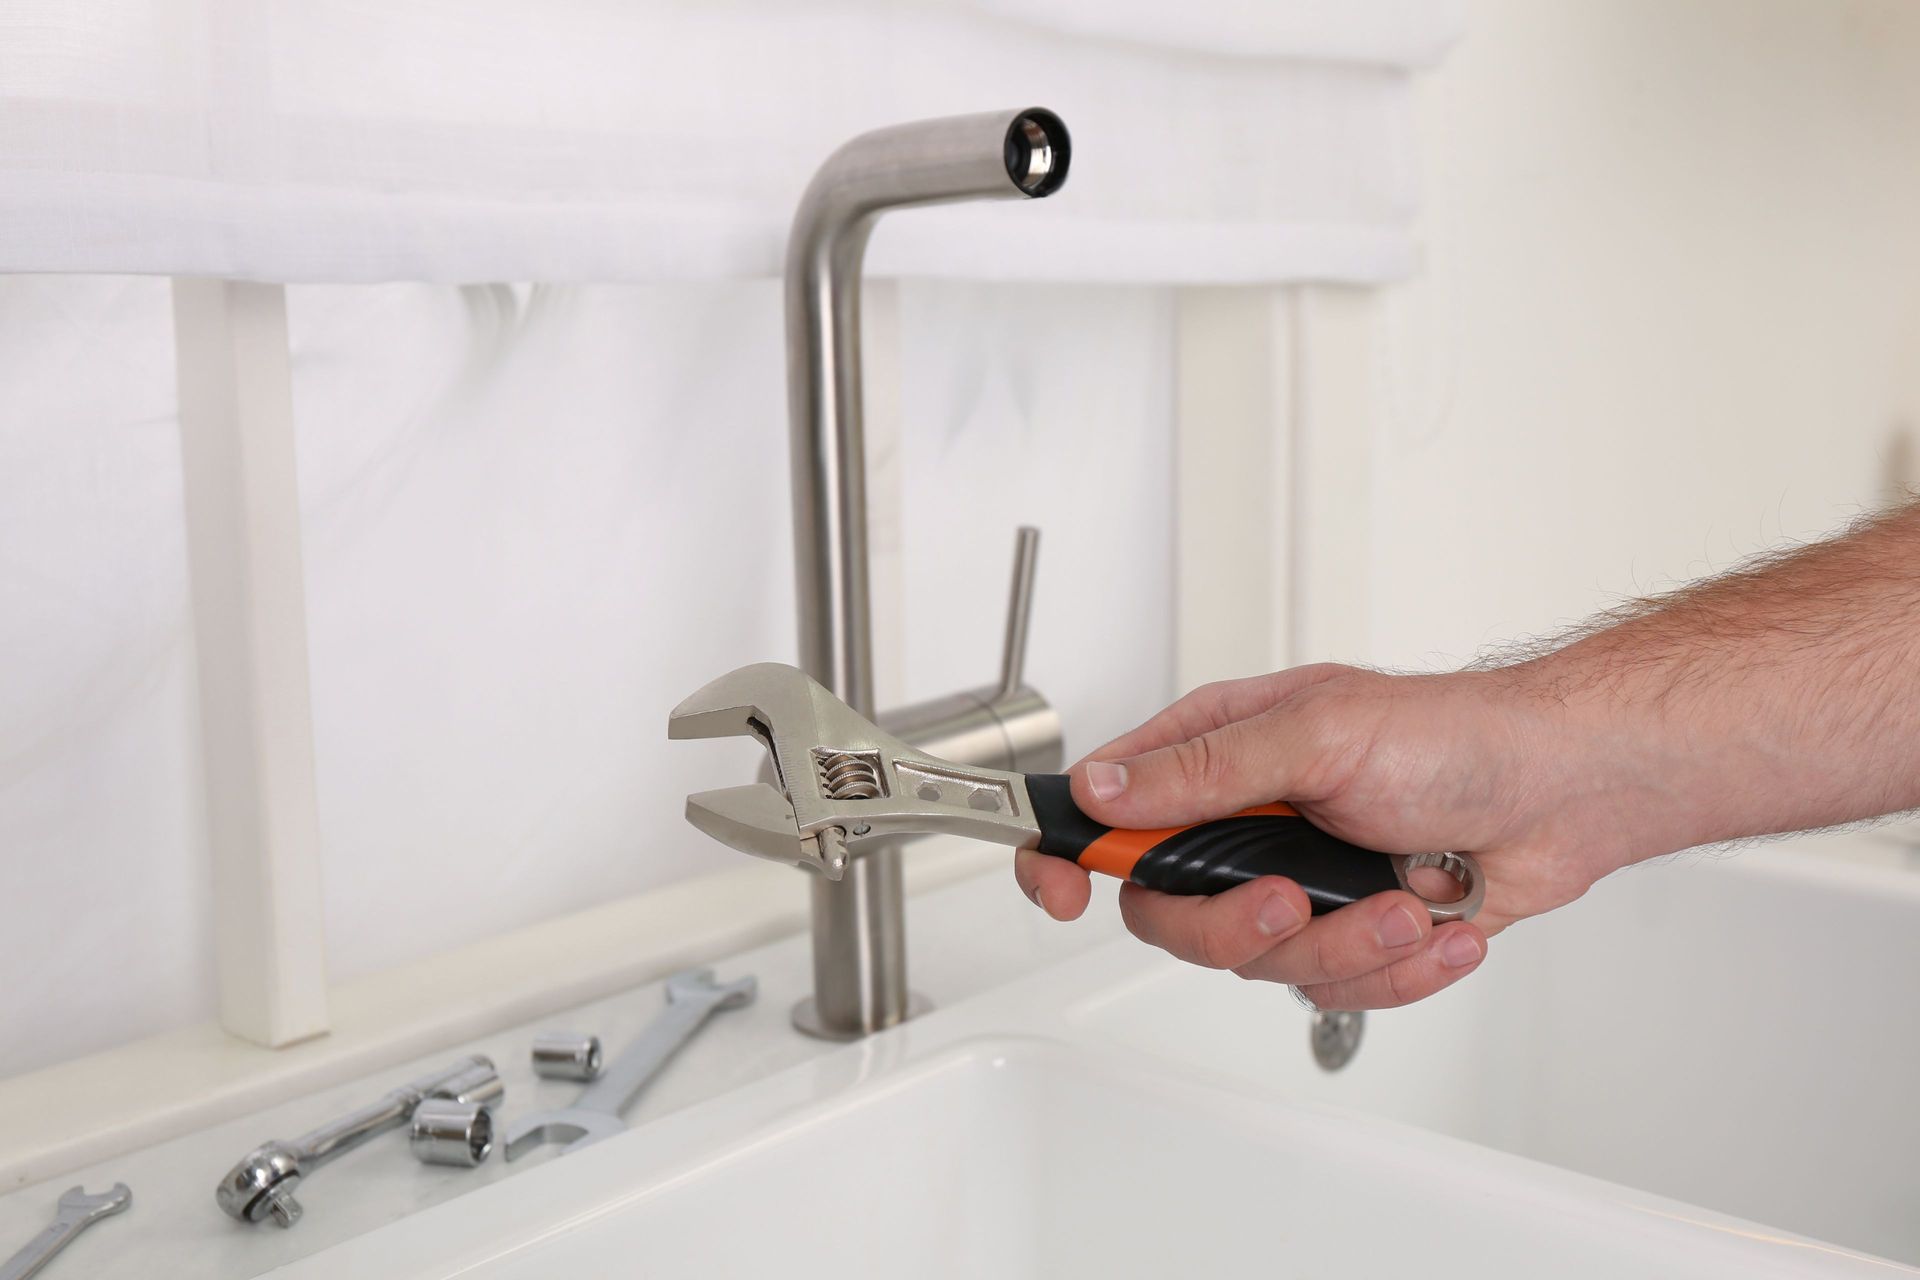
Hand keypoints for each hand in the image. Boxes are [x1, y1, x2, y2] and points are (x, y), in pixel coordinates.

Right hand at [1014, 663, 1630, 1009]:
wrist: (1562, 789)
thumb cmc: (1453, 736)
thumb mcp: (1316, 734)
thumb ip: (1203, 770)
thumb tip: (1102, 787)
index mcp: (1214, 756)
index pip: (1100, 811)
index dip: (1063, 857)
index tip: (1062, 893)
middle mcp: (1242, 823)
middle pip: (1168, 914)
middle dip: (1238, 924)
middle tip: (1294, 899)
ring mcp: (1293, 881)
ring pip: (1259, 961)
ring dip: (1345, 943)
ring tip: (1406, 900)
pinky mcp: (1349, 932)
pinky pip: (1336, 986)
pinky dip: (1396, 966)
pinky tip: (1440, 919)